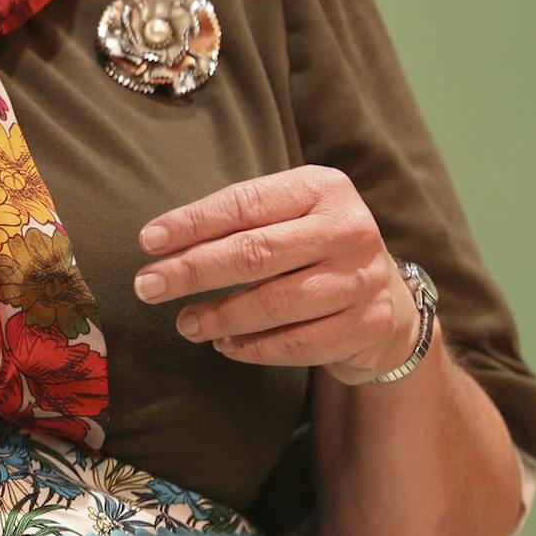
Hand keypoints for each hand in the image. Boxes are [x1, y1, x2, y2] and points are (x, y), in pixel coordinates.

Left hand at [134, 165, 420, 385]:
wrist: (387, 297)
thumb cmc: (311, 247)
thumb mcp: (284, 216)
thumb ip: (236, 222)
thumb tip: (160, 244)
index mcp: (322, 188)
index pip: (245, 203)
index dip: (192, 223)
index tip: (147, 241)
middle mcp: (349, 229)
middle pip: (256, 253)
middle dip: (192, 271)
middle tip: (148, 287)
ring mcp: (363, 279)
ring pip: (276, 302)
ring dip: (220, 316)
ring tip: (185, 323)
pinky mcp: (369, 325)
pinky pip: (299, 343)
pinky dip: (254, 347)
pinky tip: (226, 345)